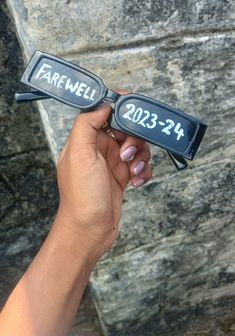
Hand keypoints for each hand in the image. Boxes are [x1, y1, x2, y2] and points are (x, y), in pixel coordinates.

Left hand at [56, 104, 151, 259]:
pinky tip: (137, 183)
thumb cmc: (81, 196)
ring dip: (141, 157)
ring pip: (137, 146)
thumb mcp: (79, 155)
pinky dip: (144, 172)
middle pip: (126, 129)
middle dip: (135, 139)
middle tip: (128, 155)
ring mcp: (112, 163)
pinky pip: (141, 165)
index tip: (134, 106)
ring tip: (134, 172)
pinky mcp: (123, 177)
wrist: (89, 232)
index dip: (119, 107)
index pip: (104, 112)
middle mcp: (99, 149)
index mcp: (86, 140)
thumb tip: (103, 104)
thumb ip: (87, 125)